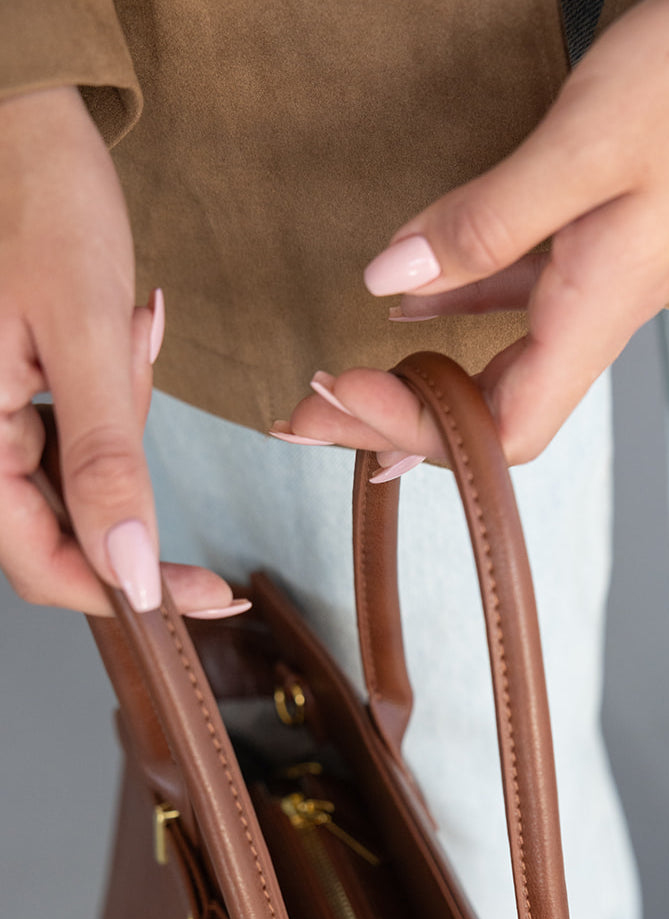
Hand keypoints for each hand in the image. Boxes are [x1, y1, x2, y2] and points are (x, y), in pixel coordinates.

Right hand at [0, 85, 244, 617]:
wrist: (26, 125)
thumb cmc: (43, 203)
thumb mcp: (86, 338)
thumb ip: (106, 462)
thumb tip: (131, 574)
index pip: (43, 565)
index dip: (123, 591)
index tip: (204, 596)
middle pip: (61, 531)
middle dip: (131, 495)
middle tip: (156, 395)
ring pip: (76, 483)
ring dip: (122, 428)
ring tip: (123, 332)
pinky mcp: (13, 395)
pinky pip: (74, 436)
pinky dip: (113, 401)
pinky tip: (120, 334)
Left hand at [278, 0, 668, 472]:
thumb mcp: (589, 143)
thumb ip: (487, 222)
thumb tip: (389, 284)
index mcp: (605, 304)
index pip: (501, 426)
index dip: (415, 433)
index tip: (329, 403)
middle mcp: (611, 303)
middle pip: (496, 406)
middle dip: (400, 419)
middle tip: (309, 414)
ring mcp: (618, 264)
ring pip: (509, 352)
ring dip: (426, 371)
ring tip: (351, 378)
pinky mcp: (622, 219)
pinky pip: (530, 285)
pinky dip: (467, 298)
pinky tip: (423, 292)